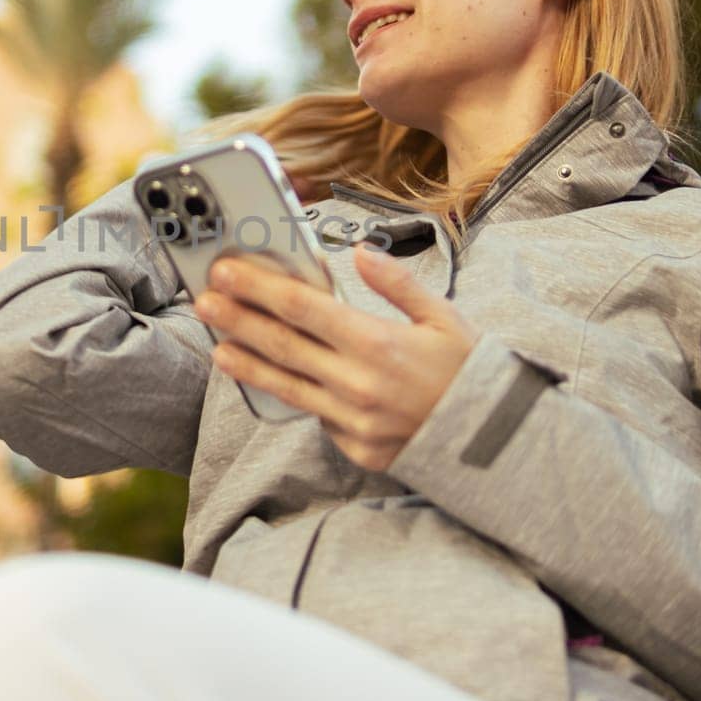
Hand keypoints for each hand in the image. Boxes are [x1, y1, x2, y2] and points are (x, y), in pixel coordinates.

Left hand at [193, 247, 481, 471]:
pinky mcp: (355, 448)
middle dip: (237, 319)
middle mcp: (358, 383)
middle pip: (282, 344)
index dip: (259, 289)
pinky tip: (271, 381)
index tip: (229, 273)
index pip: (303, 308)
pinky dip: (294, 397)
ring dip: (247, 363)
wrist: (496, 442)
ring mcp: (353, 421)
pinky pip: (317, 417)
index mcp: (378, 344)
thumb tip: (361, 252)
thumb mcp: (444, 318)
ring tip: (217, 347)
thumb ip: (399, 284)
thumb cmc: (470, 373)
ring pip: (287, 386)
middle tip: (204, 301)